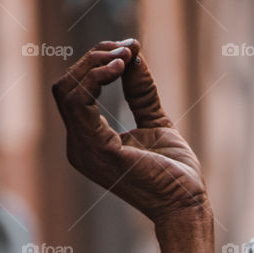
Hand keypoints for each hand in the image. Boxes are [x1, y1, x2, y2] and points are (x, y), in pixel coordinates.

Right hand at [51, 39, 207, 224]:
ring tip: (125, 55)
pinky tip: (120, 67)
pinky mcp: (99, 150)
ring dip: (96, 64)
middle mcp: (80, 148)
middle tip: (127, 48)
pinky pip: (80, 102)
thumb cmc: (174, 173)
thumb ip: (140, 92)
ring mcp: (85, 151)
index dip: (97, 64)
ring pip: (69, 89)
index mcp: (89, 142)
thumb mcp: (155, 122)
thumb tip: (132, 56)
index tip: (130, 49)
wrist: (186, 204)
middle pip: (67, 86)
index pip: (75, 92)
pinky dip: (97, 77)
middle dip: (94, 58)